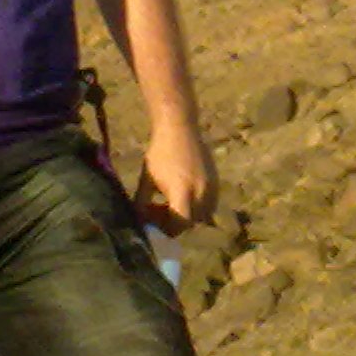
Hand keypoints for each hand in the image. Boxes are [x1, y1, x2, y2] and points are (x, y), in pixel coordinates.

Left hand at [133, 119, 216, 233]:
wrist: (179, 127)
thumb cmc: (160, 152)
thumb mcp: (147, 179)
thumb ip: (142, 203)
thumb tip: (139, 221)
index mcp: (182, 192)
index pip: (179, 224)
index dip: (166, 228)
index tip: (153, 219)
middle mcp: (201, 192)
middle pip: (191, 222)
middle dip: (174, 221)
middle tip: (158, 210)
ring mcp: (211, 187)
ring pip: (202, 214)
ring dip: (187, 214)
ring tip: (171, 202)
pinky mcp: (216, 181)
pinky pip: (210, 203)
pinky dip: (197, 205)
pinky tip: (183, 193)